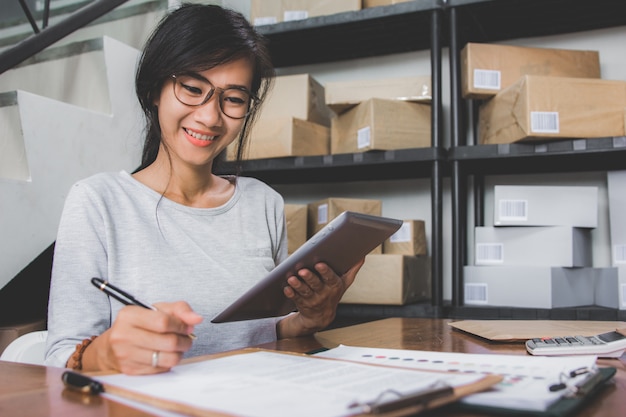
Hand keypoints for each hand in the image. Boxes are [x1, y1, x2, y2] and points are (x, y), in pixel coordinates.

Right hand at [82, 301, 202, 373]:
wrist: (111, 346)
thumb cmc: (139, 325)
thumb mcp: (157, 309)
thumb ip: (180, 309)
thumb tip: (196, 319)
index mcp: (129, 315)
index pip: (164, 322)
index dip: (181, 325)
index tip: (188, 327)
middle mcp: (123, 335)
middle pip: (168, 342)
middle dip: (185, 341)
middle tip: (187, 338)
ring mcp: (125, 355)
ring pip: (168, 358)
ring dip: (180, 353)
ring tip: (178, 347)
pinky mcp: (130, 370)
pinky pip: (161, 369)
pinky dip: (168, 362)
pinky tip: (165, 354)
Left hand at [278, 259, 363, 337]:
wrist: (321, 317)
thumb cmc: (332, 294)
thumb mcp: (344, 283)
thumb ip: (352, 269)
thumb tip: (362, 255)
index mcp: (334, 286)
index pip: (330, 278)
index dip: (325, 271)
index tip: (319, 264)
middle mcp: (323, 293)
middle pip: (315, 284)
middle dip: (309, 277)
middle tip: (302, 271)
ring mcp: (311, 300)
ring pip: (304, 292)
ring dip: (298, 285)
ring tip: (292, 278)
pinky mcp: (301, 303)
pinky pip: (295, 298)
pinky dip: (291, 293)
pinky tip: (286, 288)